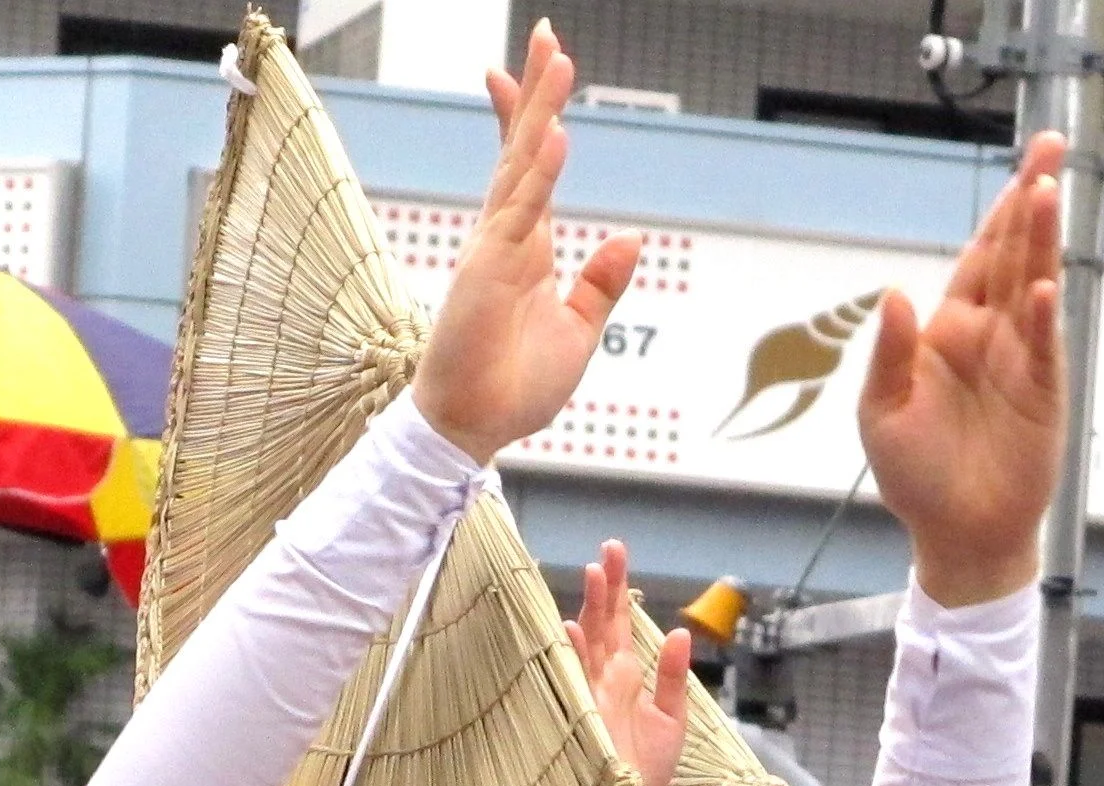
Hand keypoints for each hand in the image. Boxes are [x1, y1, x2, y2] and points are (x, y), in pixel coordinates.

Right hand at [416, 23, 642, 462]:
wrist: (472, 428)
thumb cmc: (514, 387)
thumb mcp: (578, 331)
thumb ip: (602, 284)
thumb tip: (631, 237)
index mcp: (527, 248)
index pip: (530, 168)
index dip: (533, 119)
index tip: (541, 72)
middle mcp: (506, 236)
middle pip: (523, 147)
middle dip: (536, 90)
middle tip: (548, 35)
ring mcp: (494, 247)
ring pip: (521, 165)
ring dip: (540, 111)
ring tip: (557, 58)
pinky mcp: (489, 270)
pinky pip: (521, 211)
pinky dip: (540, 173)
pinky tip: (555, 134)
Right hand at [568, 541, 689, 785]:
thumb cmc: (646, 774)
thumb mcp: (672, 721)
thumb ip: (673, 677)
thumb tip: (680, 632)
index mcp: (624, 677)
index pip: (618, 626)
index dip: (616, 592)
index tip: (616, 555)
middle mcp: (602, 680)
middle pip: (601, 624)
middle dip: (604, 588)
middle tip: (610, 549)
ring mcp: (590, 695)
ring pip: (587, 643)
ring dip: (589, 609)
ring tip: (594, 572)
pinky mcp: (583, 717)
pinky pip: (574, 680)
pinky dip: (572, 656)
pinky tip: (571, 629)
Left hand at [859, 134, 1064, 606]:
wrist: (958, 536)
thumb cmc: (915, 477)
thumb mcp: (881, 414)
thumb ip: (890, 356)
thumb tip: (895, 295)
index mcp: (948, 331)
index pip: (978, 257)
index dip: (1000, 211)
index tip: (1022, 166)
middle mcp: (990, 336)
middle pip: (1014, 253)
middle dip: (1031, 200)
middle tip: (1051, 147)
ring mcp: (1021, 361)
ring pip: (1034, 286)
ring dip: (1041, 241)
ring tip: (1048, 192)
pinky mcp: (1041, 395)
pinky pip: (1043, 346)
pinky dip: (1043, 317)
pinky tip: (1043, 286)